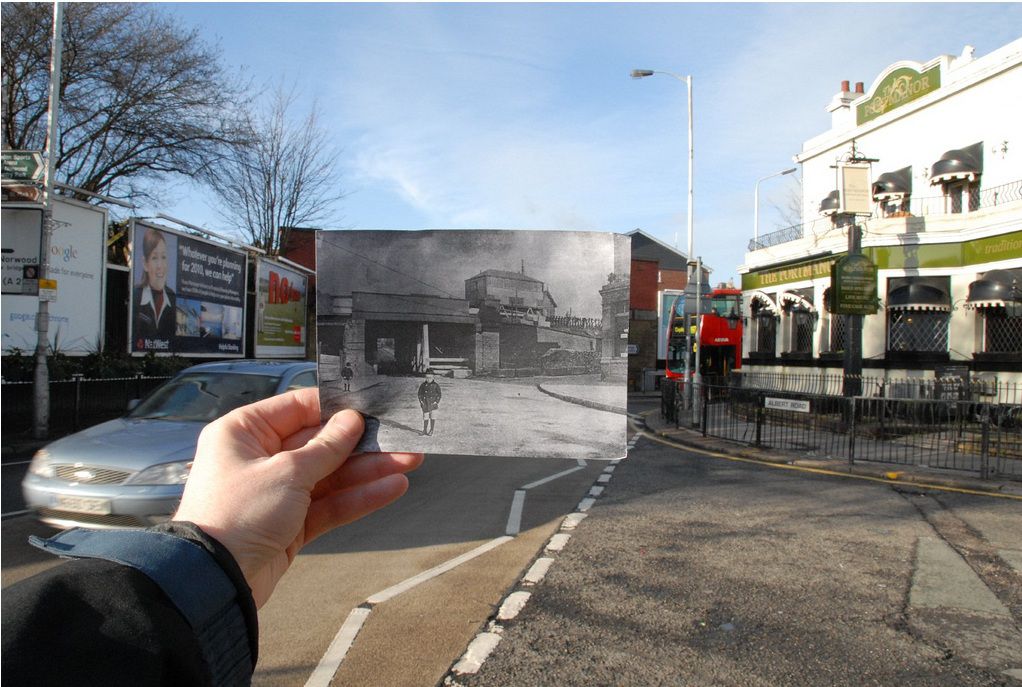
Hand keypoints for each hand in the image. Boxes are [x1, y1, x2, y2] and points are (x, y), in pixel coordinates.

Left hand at [174, 387, 422, 607]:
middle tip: (401, 437)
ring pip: (331, 475)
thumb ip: (326, 447)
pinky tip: (391, 487)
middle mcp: (260, 458)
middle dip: (362, 443)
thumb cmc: (237, 514)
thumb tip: (352, 420)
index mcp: (245, 432)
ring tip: (410, 462)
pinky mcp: (290, 524)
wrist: (215, 582)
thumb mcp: (287, 472)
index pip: (298, 408)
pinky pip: (329, 503)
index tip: (371, 406)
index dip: (336, 407)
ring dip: (369, 470)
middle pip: (320, 443)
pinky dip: (358, 497)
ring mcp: (277, 492)